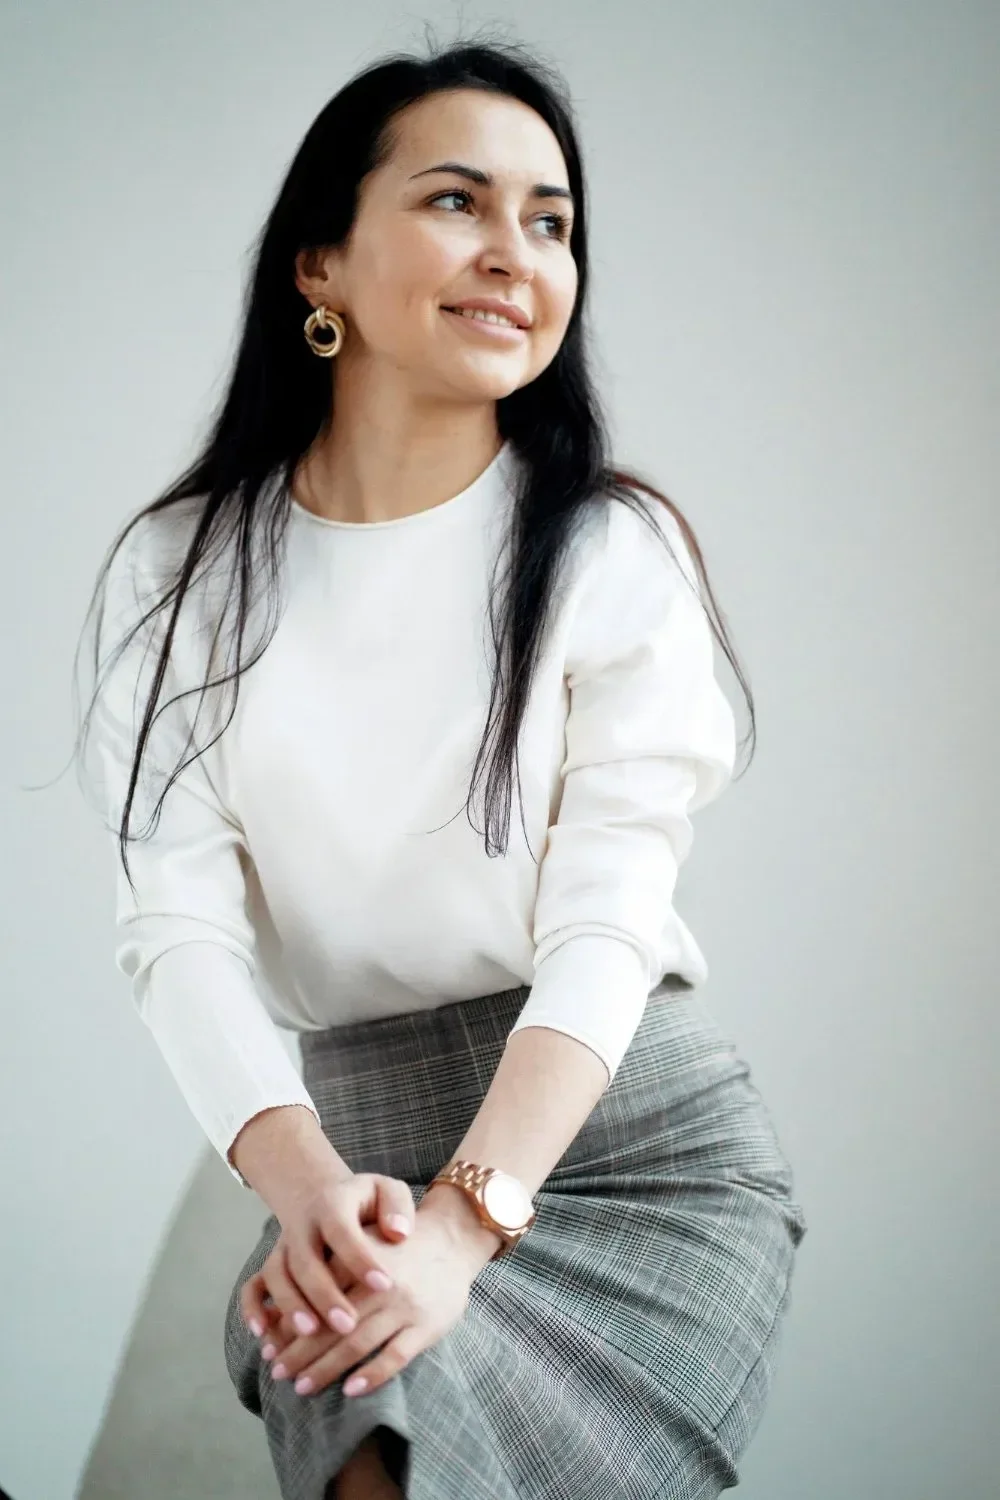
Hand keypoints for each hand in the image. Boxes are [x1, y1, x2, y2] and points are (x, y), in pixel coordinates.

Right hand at [240, 1172, 414, 1345]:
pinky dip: (253, 1309)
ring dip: (291, 1305)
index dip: (360, 1257)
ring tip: (311, 1333)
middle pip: (305, 1259)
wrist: (325, 1197)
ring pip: (277, 1275)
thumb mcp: (386, 1190)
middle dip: (324, 1294)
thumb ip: (396, 1205)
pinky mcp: (271, 1265)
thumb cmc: (365, 1202)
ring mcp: (283, 1247)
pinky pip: (252, 1287)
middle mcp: (302, 1226)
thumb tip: (400, 1232)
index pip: (342, 1230)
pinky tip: (264, 1333)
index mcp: (333, 1204)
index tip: (385, 1285)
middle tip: (348, 1325)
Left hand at [252, 1206, 487, 1399]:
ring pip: (358, 1343)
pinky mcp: (427, 1326)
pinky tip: (350, 1390)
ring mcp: (406, 1306)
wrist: (452, 1239)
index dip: (292, 1321)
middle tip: (278, 1372)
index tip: (270, 1344)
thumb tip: (281, 1303)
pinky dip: (371, 1375)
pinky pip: (395, 1356)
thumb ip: (329, 1264)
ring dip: (327, 1369)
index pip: (318, 1293)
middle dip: (301, 1352)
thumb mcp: (363, 1239)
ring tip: (302, 1386)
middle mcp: (382, 1283)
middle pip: (333, 1324)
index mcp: (361, 1257)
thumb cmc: (396, 1246)